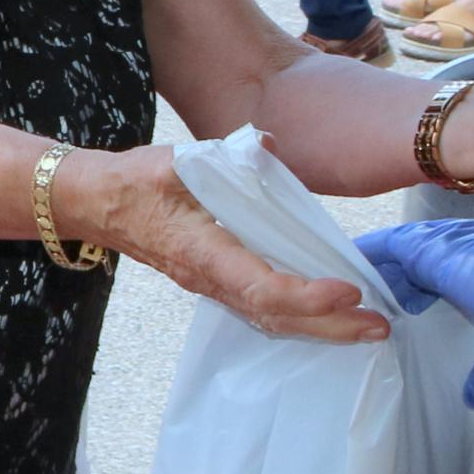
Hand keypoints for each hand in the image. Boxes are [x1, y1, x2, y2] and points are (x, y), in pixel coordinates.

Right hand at [64, 144, 383, 343]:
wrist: (94, 205)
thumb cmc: (133, 182)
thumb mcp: (173, 159)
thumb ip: (220, 154)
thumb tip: (267, 145)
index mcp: (203, 252)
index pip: (260, 287)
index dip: (305, 296)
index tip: (346, 289)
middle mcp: (209, 280)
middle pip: (275, 319)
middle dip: (329, 326)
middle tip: (379, 327)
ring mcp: (211, 287)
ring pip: (271, 321)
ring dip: (321, 328)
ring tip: (368, 329)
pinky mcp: (215, 283)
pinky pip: (262, 311)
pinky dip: (300, 318)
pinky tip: (330, 316)